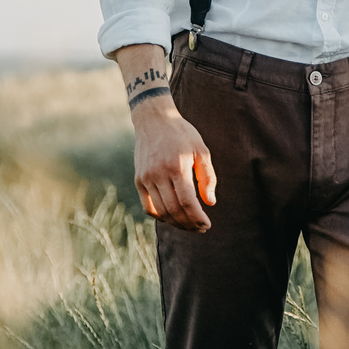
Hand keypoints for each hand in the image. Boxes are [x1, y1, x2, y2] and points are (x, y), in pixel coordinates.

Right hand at [133, 98, 216, 231]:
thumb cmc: (182, 134)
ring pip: (161, 211)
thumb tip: (209, 203)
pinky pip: (148, 207)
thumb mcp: (201, 150)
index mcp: (177, 166)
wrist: (153, 119)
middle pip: (173, 210)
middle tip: (200, 228)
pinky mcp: (139, 179)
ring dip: (176, 223)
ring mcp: (146, 178)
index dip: (197, 218)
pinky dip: (160, 216)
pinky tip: (172, 217)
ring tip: (189, 225)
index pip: (187, 202)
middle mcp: (158, 174)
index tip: (206, 225)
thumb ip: (207, 177)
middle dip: (189, 224)